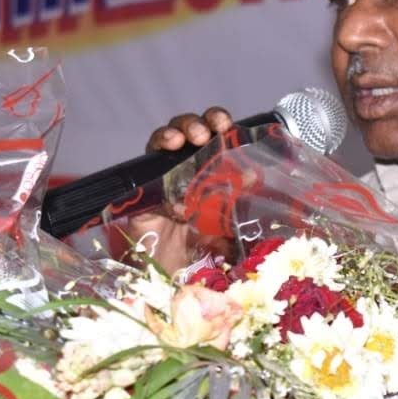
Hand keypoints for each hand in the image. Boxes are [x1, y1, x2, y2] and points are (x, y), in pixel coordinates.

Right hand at [130, 107, 234, 272]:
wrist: (170, 275)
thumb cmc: (199, 249)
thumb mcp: (226, 225)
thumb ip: (239, 204)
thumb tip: (254, 177)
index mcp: (208, 172)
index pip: (213, 137)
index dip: (219, 124)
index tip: (227, 125)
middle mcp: (184, 169)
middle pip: (189, 132)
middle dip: (198, 123)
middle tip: (207, 132)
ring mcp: (162, 176)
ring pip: (166, 138)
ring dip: (177, 129)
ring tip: (186, 138)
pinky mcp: (143, 187)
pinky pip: (147, 160)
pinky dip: (158, 148)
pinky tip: (168, 148)